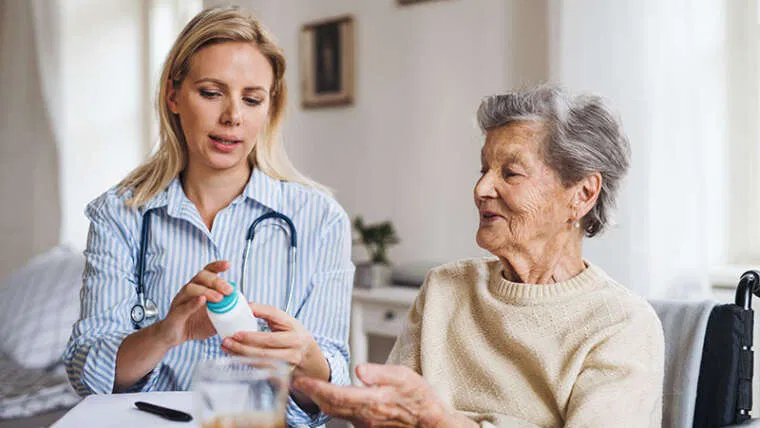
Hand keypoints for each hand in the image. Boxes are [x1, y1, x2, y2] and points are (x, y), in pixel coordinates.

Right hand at [155, 260, 231, 346]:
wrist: (173, 337)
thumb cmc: (194, 323)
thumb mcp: (214, 316)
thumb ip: (226, 309)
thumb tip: (244, 307)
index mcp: (199, 288)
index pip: (207, 271)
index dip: (217, 266)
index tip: (228, 264)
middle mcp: (188, 291)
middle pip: (200, 277)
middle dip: (216, 281)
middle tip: (229, 290)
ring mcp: (180, 301)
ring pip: (191, 288)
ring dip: (207, 291)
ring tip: (219, 298)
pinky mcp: (175, 314)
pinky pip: (183, 306)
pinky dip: (193, 303)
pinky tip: (202, 301)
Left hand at [220, 303, 328, 380]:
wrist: (306, 354)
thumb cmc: (292, 333)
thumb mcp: (284, 320)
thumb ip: (267, 312)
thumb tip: (246, 305)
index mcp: (294, 329)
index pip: (273, 327)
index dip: (255, 327)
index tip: (238, 329)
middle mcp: (294, 346)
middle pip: (266, 347)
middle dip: (244, 344)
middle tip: (228, 339)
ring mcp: (289, 361)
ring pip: (262, 359)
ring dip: (241, 354)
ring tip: (227, 347)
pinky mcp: (283, 373)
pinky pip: (261, 368)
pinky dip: (246, 362)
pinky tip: (235, 356)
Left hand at [293, 363, 462, 427]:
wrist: (431, 423)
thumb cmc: (420, 398)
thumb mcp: (404, 376)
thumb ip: (380, 373)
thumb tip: (359, 369)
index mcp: (372, 401)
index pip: (335, 395)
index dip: (316, 389)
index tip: (301, 380)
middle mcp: (365, 417)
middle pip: (330, 407)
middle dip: (312, 395)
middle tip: (298, 383)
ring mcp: (366, 425)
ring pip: (336, 413)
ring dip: (320, 401)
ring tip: (310, 389)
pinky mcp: (368, 427)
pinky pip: (345, 417)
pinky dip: (333, 407)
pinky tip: (331, 398)